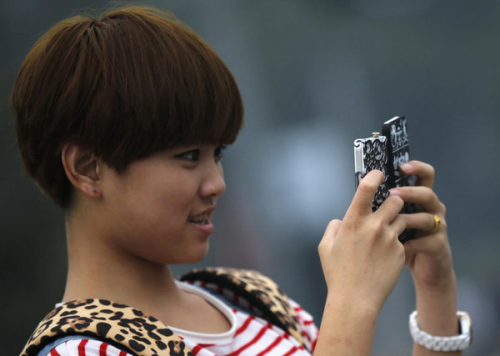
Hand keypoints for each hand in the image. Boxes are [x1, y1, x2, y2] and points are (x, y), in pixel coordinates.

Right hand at [318, 170, 406, 310]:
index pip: (367, 188)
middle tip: (389, 206)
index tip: (378, 173)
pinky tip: (388, 252)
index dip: (375, 176)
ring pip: (402, 217)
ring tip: (389, 230)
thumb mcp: (325, 247)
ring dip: (397, 219)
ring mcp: (389, 239)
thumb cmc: (337, 273)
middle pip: (395, 199)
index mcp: (353, 221)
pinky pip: (402, 238)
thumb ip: (333, 227)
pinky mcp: (400, 251)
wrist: (356, 300)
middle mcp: (373, 226)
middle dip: (394, 200)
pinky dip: (397, 241)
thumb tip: (342, 221)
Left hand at [392, 160, 454, 289]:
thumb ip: (383, 207)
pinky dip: (412, 243)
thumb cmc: (404, 240)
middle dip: (410, 191)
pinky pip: (427, 241)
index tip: (402, 166)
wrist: (424, 269)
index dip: (416, 168)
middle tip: (393, 194)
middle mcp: (432, 209)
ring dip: (410, 218)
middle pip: (427, 192)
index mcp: (419, 199)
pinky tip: (400, 246)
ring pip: (428, 216)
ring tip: (395, 221)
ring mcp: (438, 227)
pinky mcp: (439, 245)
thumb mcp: (393, 221)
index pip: (423, 175)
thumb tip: (358, 196)